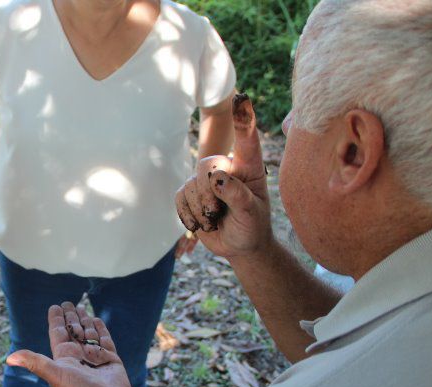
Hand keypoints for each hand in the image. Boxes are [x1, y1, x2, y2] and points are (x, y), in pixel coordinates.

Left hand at [7, 302, 132, 386]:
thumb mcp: (54, 374)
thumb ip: (34, 362)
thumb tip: (9, 358)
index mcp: (64, 358)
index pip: (58, 334)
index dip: (56, 320)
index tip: (55, 307)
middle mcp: (79, 357)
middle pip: (73, 331)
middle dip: (71, 317)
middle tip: (69, 302)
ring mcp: (95, 358)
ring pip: (89, 334)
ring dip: (85, 321)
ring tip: (82, 307)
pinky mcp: (111, 360)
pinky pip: (105, 340)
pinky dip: (101, 330)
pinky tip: (97, 320)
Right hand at [175, 94, 272, 257]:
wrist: (239, 244)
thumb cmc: (252, 226)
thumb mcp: (252, 214)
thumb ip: (238, 195)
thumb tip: (216, 178)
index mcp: (249, 167)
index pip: (247, 140)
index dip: (243, 119)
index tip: (242, 97)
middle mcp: (227, 167)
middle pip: (208, 164)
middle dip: (208, 193)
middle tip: (216, 213)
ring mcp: (206, 179)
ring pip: (191, 184)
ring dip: (200, 209)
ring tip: (214, 221)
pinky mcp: (190, 192)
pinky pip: (179, 197)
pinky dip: (187, 215)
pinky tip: (200, 224)